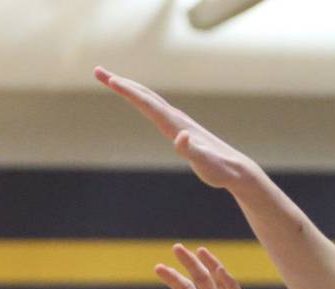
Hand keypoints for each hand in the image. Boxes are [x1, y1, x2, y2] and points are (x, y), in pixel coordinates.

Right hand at [94, 67, 259, 190]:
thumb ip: (193, 151)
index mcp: (175, 125)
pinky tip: (140, 101)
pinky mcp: (182, 129)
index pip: (147, 103)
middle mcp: (176, 119)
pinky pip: (156, 109)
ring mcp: (179, 122)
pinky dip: (143, 100)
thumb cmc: (219, 170)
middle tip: (98, 71)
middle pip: (145, 96)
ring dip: (130, 89)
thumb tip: (182, 137)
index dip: (127, 91)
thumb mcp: (204, 164)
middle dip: (121, 83)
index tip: (109, 79)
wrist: (236, 170)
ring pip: (150, 100)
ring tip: (112, 81)